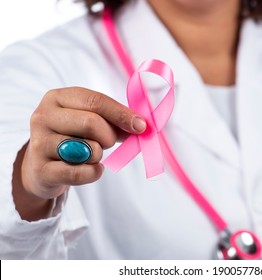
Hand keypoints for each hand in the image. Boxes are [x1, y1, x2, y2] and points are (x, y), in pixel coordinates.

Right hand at [13, 87, 145, 219]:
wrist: (44, 168)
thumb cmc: (74, 138)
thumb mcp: (90, 121)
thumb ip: (114, 120)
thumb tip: (141, 126)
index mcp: (58, 98)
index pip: (95, 101)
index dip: (121, 114)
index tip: (141, 125)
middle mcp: (43, 116)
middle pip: (91, 123)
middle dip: (109, 136)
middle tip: (108, 142)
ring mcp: (39, 143)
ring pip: (87, 150)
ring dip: (98, 155)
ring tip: (90, 154)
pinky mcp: (41, 170)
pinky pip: (81, 173)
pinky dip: (94, 173)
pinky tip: (91, 169)